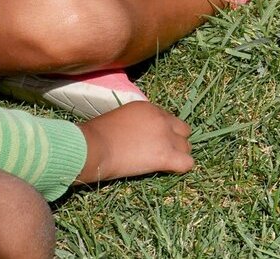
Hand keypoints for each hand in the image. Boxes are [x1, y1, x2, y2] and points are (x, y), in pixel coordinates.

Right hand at [75, 102, 193, 183]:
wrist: (92, 147)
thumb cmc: (95, 136)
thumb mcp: (118, 120)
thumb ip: (135, 124)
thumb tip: (136, 136)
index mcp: (149, 108)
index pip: (168, 119)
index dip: (163, 132)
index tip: (152, 142)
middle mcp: (161, 119)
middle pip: (183, 131)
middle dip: (175, 142)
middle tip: (162, 153)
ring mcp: (166, 137)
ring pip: (186, 147)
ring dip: (178, 155)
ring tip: (164, 164)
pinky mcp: (165, 156)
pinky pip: (187, 163)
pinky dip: (181, 168)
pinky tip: (170, 171)